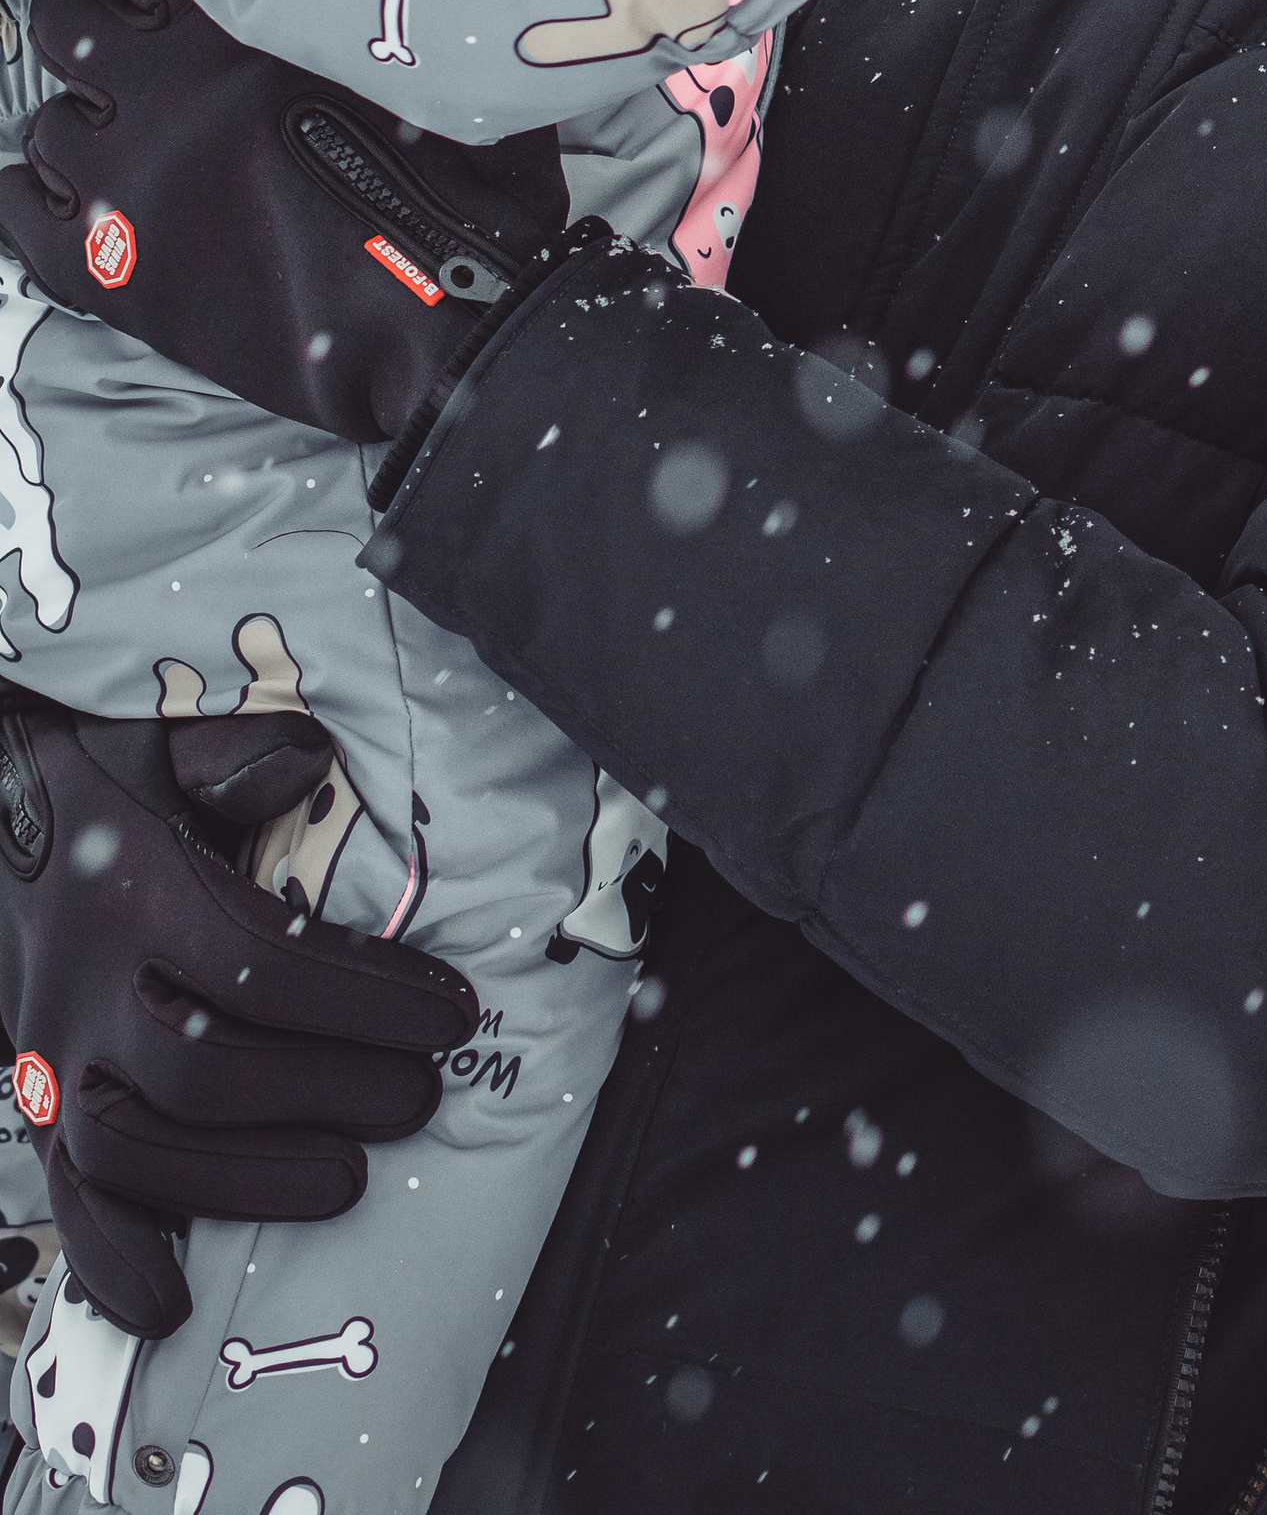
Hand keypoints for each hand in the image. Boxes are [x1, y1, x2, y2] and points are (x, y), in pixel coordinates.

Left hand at [0, 0, 568, 450]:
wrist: (453, 328)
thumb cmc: (465, 196)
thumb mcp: (442, 66)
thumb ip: (393, 6)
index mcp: (243, 15)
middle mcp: (165, 80)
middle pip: (64, 10)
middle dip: (84, 9)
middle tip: (124, 29)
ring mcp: (129, 175)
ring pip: (47, 117)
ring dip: (80, 115)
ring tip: (124, 133)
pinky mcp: (115, 269)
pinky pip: (21, 213)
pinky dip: (32, 196)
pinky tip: (63, 194)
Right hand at [0, 696, 475, 1335]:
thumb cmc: (105, 775)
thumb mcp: (161, 732)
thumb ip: (236, 748)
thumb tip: (307, 761)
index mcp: (133, 886)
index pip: (259, 959)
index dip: (364, 997)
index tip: (455, 1014)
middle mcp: (82, 983)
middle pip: (203, 1069)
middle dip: (326, 1093)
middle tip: (422, 1097)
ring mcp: (50, 1056)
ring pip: (133, 1149)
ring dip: (247, 1181)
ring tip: (351, 1180)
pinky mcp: (34, 1106)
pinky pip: (62, 1199)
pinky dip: (111, 1260)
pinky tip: (173, 1302)